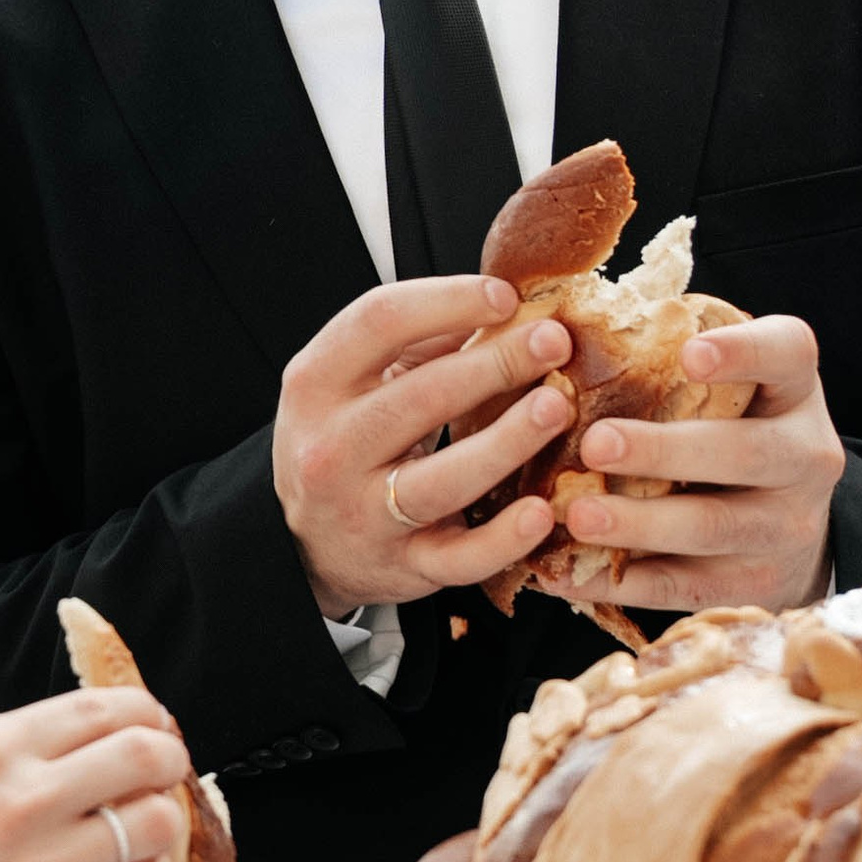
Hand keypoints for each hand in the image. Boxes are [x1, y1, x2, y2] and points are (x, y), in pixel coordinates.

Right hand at [0, 691, 188, 861]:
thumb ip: (9, 753)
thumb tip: (87, 738)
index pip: (104, 707)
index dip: (146, 713)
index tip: (152, 726)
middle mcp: (19, 799)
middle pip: (145, 754)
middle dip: (169, 758)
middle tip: (165, 773)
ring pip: (154, 823)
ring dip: (164, 821)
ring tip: (146, 831)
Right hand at [273, 274, 574, 617]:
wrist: (304, 544)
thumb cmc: (346, 443)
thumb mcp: (357, 381)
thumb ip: (421, 340)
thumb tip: (504, 303)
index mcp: (317, 382)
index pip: (379, 322)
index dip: (447, 302)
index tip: (507, 296)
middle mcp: (332, 448)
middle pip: (419, 397)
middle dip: (496, 364)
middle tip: (554, 342)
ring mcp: (365, 512)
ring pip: (441, 479)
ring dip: (506, 442)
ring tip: (557, 408)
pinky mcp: (402, 565)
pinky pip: (457, 557)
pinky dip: (502, 539)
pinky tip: (542, 513)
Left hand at [558, 314, 843, 616]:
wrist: (786, 524)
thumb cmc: (727, 426)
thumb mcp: (724, 383)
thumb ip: (666, 356)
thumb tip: (560, 330)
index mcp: (794, 387)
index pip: (787, 353)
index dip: (743, 352)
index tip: (690, 355)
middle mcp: (807, 455)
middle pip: (746, 453)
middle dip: (666, 450)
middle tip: (596, 443)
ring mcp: (788, 526)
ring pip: (715, 527)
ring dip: (641, 524)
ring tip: (578, 516)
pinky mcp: (758, 586)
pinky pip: (686, 586)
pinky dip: (621, 581)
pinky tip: (567, 572)